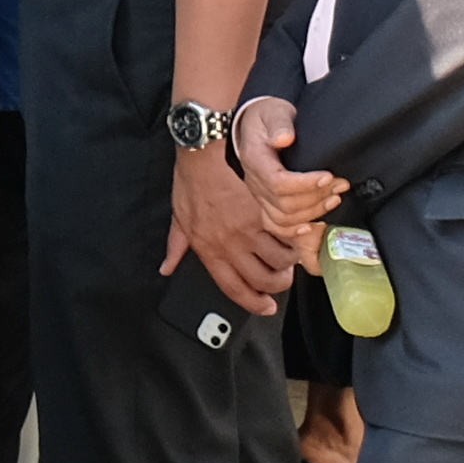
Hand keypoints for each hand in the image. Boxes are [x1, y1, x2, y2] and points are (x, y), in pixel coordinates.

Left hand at [165, 140, 303, 311]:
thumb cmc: (191, 183)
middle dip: (276, 286)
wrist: (204, 155)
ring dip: (288, 264)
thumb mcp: (178, 218)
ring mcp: (247, 231)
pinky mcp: (263, 215)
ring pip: (278, 262)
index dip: (252, 302)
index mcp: (207, 249)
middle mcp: (228, 245)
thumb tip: (167, 267)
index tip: (265, 307)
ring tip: (290, 258)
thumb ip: (175, 246)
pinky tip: (296, 238)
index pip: (232, 287)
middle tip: (282, 281)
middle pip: (261, 280)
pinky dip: (293, 240)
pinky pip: (285, 237)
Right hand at [237, 98, 344, 251]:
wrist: (255, 126)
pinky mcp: (266, 202)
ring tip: (335, 197)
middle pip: (284, 204)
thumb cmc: (267, 117)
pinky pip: (276, 225)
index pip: (278, 183)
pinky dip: (294, 230)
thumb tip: (285, 138)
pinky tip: (313, 225)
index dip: (305, 184)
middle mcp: (255, 182)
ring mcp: (259, 195)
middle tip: (341, 184)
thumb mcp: (273, 110)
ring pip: (283, 218)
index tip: (328, 175)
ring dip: (313, 212)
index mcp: (255, 159)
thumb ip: (278, 122)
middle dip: (317, 197)